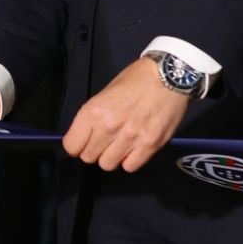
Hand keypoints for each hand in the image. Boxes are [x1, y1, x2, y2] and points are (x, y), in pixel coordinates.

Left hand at [63, 57, 189, 172]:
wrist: (170, 76)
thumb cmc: (136, 80)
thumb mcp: (105, 92)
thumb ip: (94, 116)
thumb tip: (85, 135)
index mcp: (94, 111)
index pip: (71, 145)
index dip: (75, 144)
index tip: (83, 140)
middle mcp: (109, 127)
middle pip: (88, 157)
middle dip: (93, 150)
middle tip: (103, 141)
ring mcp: (130, 138)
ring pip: (107, 165)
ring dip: (111, 156)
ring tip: (119, 144)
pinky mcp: (149, 146)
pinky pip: (130, 167)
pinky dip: (129, 160)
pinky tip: (133, 149)